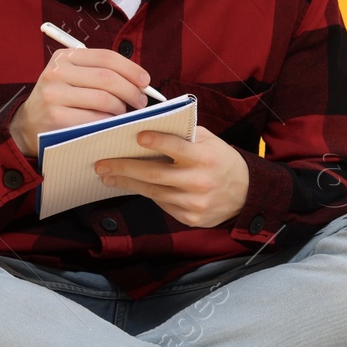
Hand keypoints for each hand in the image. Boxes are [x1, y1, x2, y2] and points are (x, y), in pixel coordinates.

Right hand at [9, 47, 150, 158]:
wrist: (29, 123)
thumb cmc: (60, 99)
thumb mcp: (72, 77)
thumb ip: (99, 73)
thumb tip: (140, 80)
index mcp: (64, 57)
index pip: (106, 57)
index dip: (131, 68)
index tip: (145, 81)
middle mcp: (57, 72)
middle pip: (108, 78)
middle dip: (131, 90)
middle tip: (140, 101)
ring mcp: (54, 95)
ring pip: (104, 100)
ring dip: (121, 109)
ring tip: (124, 113)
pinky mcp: (56, 117)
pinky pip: (95, 119)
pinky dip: (109, 123)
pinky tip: (111, 124)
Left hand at [95, 125, 249, 227]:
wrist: (245, 193)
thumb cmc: (220, 161)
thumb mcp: (210, 142)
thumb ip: (184, 135)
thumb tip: (149, 127)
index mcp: (205, 158)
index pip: (177, 148)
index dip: (157, 141)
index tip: (137, 135)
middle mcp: (199, 182)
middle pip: (155, 175)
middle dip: (124, 168)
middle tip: (102, 164)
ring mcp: (194, 203)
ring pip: (153, 192)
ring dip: (127, 183)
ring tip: (108, 176)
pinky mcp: (190, 218)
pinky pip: (161, 204)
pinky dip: (145, 193)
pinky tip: (131, 186)